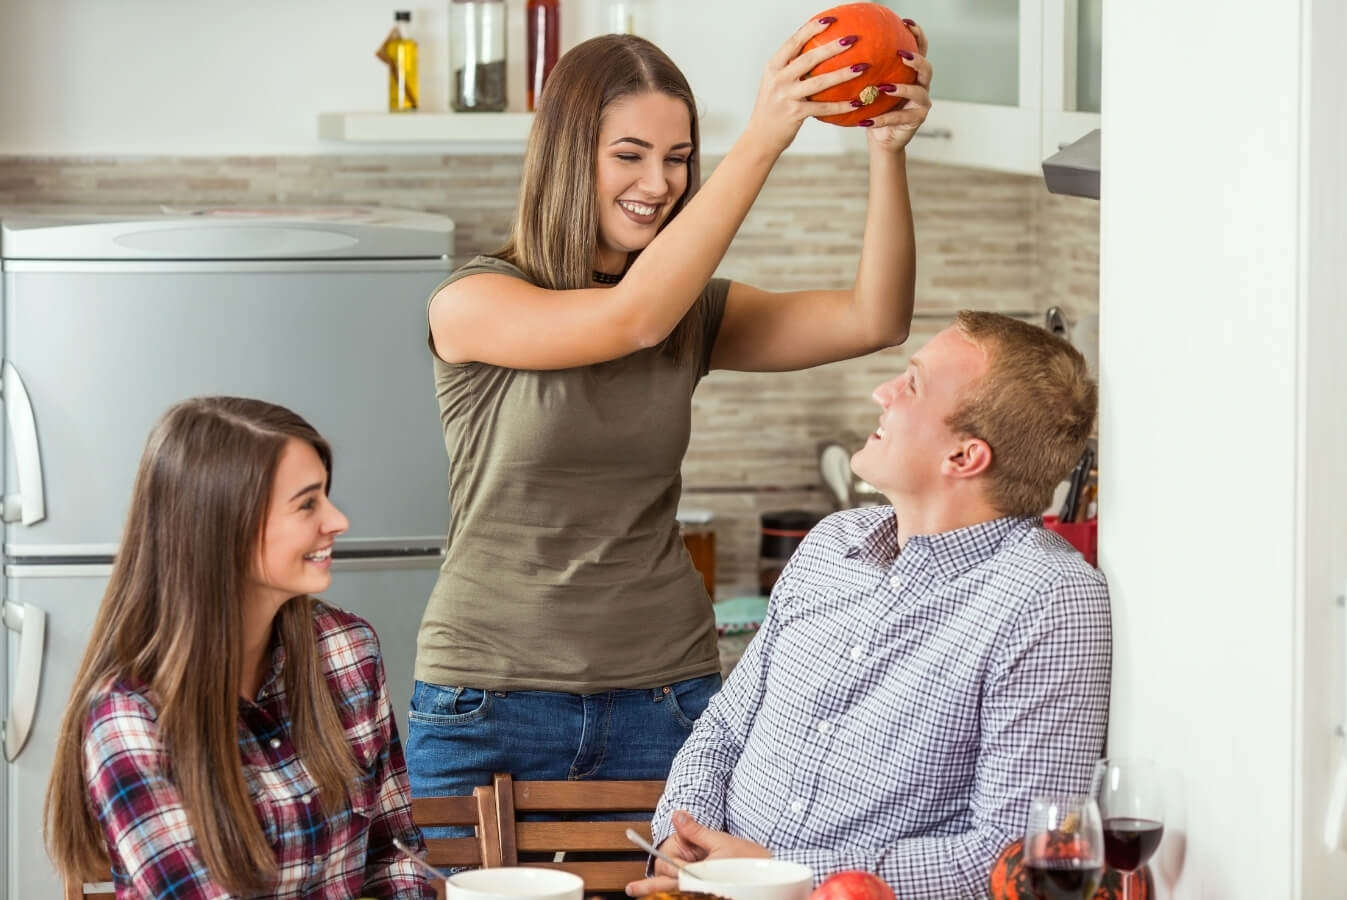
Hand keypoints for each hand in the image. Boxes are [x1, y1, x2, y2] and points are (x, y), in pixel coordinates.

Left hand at [625, 811, 770, 896]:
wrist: (775, 874)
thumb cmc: (751, 859)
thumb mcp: (721, 841)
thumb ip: (696, 831)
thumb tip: (677, 816)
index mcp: (700, 875)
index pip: (670, 878)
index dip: (649, 885)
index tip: (633, 889)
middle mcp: (702, 888)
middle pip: (672, 890)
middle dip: (654, 889)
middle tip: (634, 891)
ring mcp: (708, 893)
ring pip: (682, 894)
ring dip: (670, 888)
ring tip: (652, 889)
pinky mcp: (716, 894)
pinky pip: (694, 894)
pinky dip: (684, 891)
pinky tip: (680, 887)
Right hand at [746, 18, 869, 154]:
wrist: (760, 137)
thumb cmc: (772, 109)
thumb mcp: (776, 84)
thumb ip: (791, 69)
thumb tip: (817, 52)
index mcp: (773, 68)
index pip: (793, 43)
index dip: (811, 30)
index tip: (829, 20)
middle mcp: (778, 80)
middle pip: (808, 59)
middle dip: (832, 47)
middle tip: (851, 39)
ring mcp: (786, 97)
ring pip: (819, 82)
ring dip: (842, 74)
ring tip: (861, 67)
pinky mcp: (795, 114)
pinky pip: (823, 107)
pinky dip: (841, 105)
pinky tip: (856, 102)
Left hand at [866, 20, 932, 153]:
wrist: (882, 137)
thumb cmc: (875, 108)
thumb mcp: (871, 87)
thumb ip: (867, 71)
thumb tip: (844, 52)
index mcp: (912, 74)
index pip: (921, 50)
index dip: (918, 36)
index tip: (906, 24)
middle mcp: (922, 86)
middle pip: (927, 69)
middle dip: (916, 60)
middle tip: (902, 55)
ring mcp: (922, 104)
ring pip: (917, 92)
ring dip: (901, 89)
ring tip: (884, 88)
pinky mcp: (916, 120)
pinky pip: (899, 118)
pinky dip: (883, 119)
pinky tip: (867, 121)